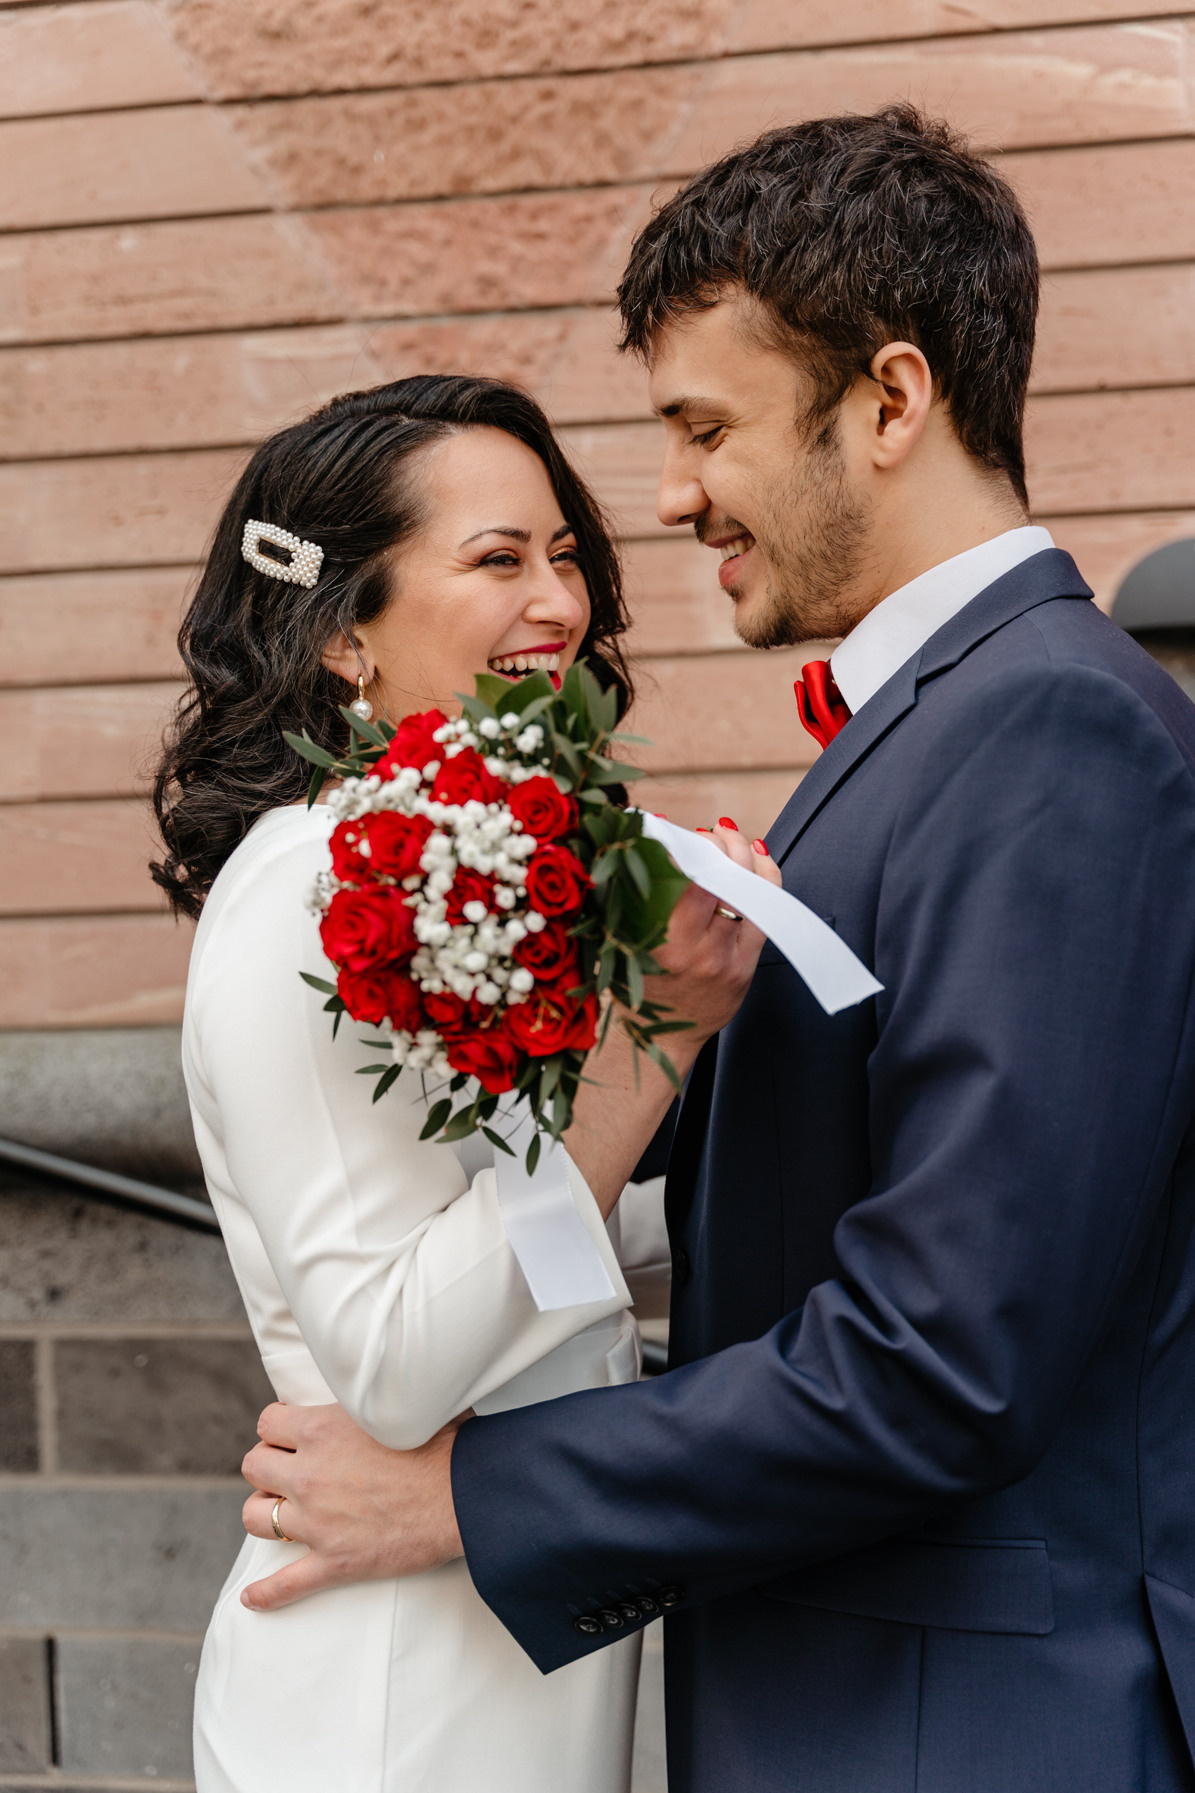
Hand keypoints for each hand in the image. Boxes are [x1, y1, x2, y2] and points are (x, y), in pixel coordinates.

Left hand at [239, 1402, 465, 1610]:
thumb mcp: (401, 1403)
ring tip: (279, 1510)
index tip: (290, 1434)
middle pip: (254, 1467)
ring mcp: (318, 1522)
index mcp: (323, 1429)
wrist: (468, 1494)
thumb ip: (374, 1397)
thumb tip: (383, 1379)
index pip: (268, 1422)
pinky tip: (253, 1597)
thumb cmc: (445, 1444)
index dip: (278, 1428)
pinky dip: (266, 1593)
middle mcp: (311, 1474)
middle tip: (286, 1470)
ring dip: (264, 1512)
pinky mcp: (335, 1561)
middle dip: (267, 1466)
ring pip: (256, 1518)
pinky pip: (286, 1584)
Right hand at [565, 823, 780, 1212]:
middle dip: (721, 845)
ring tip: (732, 838)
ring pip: (748, 893)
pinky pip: (767, 914)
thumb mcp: (621, 941)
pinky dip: (765, 881)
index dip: (686, 848)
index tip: (678, 831)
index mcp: (659, 944)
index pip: (684, 880)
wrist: (657, 1040)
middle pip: (721, 880)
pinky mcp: (746, 968)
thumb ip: (631, 897)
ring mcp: (726, 961)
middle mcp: (696, 952)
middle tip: (712, 831)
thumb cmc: (631, 983)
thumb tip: (644, 839)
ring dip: (743, 856)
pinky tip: (758, 862)